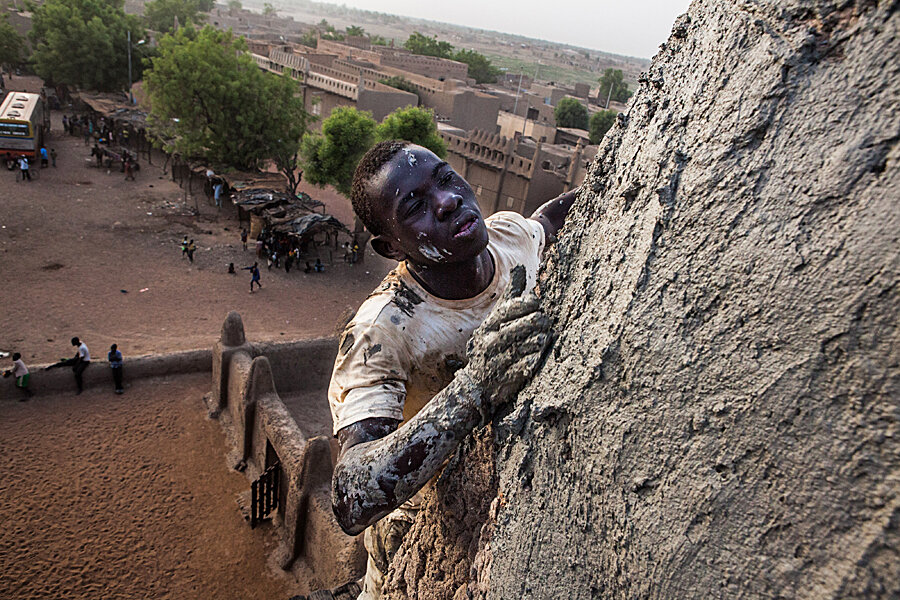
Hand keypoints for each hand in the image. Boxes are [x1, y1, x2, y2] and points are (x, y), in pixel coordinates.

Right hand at [464, 265, 551, 415]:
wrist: (477, 383)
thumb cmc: (494, 342)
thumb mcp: (498, 318)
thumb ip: (511, 295)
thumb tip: (519, 267)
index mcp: (489, 326)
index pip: (510, 309)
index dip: (527, 304)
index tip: (536, 303)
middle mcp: (492, 342)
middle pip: (522, 326)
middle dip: (537, 321)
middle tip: (544, 320)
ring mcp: (500, 361)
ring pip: (529, 344)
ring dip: (540, 339)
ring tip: (544, 336)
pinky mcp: (509, 378)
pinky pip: (529, 365)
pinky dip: (536, 358)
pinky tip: (538, 354)